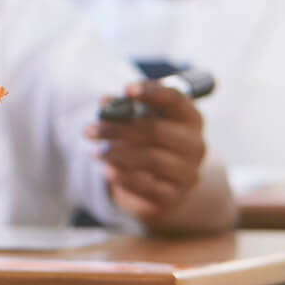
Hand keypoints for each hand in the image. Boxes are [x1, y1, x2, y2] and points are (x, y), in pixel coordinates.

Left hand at [86, 81, 206, 224]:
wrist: (164, 186)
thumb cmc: (149, 144)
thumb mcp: (141, 122)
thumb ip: (124, 108)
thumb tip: (106, 102)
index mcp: (189, 119)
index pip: (175, 99)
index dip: (152, 92)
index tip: (127, 88)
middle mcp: (195, 145)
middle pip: (157, 130)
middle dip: (118, 128)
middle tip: (89, 130)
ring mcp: (188, 173)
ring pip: (151, 158)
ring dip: (117, 154)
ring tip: (97, 152)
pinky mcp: (174, 196)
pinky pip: (147, 185)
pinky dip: (124, 176)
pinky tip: (108, 170)